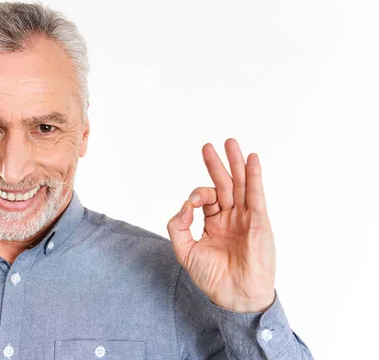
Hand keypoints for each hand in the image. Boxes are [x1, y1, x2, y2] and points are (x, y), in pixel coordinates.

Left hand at [167, 138, 275, 312]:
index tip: (191, 204)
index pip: (206, 199)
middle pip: (224, 185)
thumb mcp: (184, 250)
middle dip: (216, 165)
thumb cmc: (212, 277)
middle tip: (208, 146)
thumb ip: (178, 225)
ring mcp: (246, 218)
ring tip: (231, 143)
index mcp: (214, 224)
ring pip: (240, 185)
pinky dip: (254, 175)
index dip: (197, 195)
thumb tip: (184, 203)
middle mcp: (231, 218)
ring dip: (236, 163)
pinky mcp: (259, 220)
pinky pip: (256, 194)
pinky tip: (252, 159)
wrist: (235, 295)